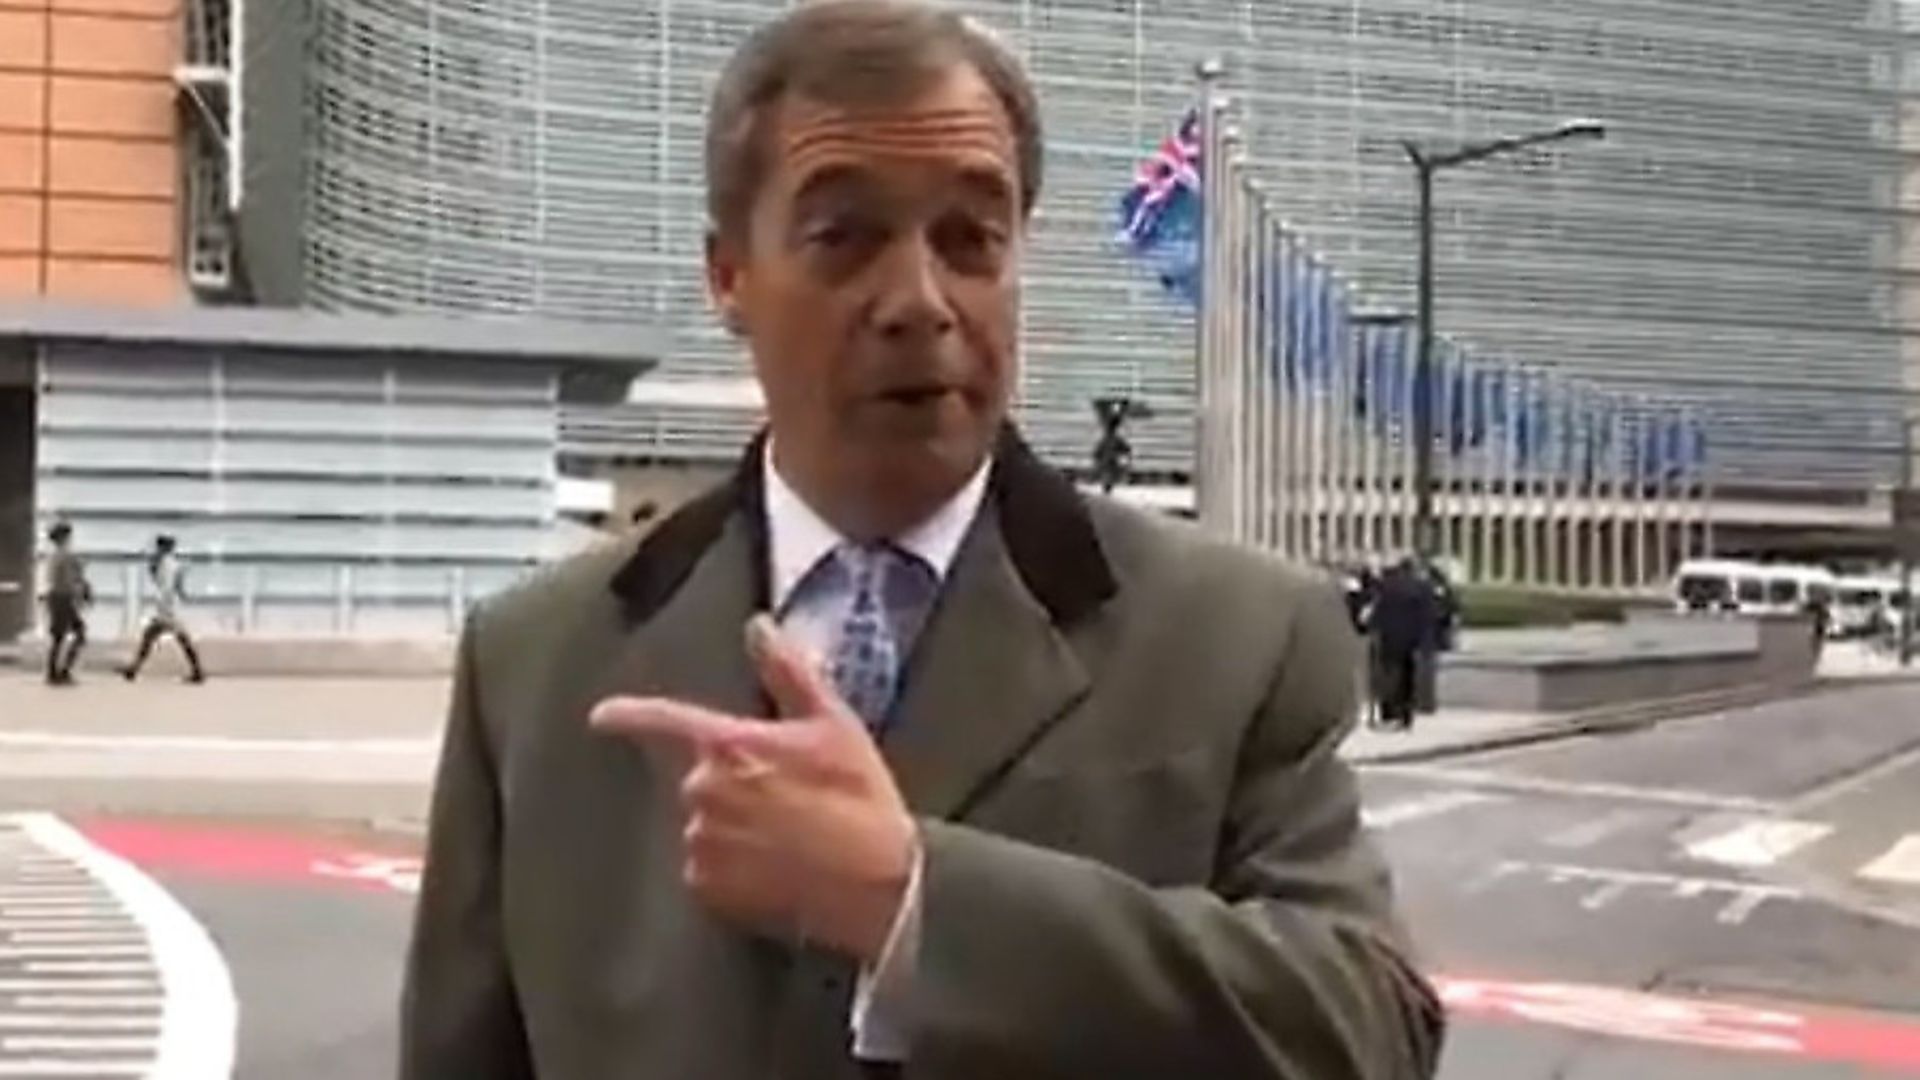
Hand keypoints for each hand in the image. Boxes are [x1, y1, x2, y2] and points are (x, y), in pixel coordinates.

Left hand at [590, 615, 916, 964]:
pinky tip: (776, 867)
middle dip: (732, 781)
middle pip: (696, 777)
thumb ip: (788, 672)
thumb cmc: (859, 799)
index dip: (627, 715)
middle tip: (787, 796)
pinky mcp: (707, 889)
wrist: (878, 884)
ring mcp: (701, 843)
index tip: (601, 716)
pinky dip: (733, 866)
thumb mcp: (834, 724)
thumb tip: (758, 627)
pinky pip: (708, 868)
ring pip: (704, 823)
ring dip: (733, 824)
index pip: (662, 720)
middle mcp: (702, 793)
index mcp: (728, 746)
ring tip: (788, 836)